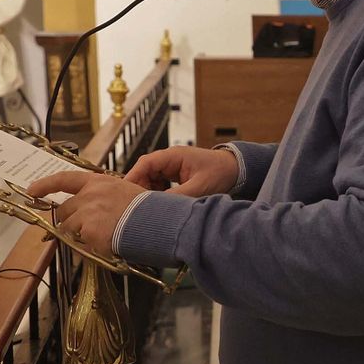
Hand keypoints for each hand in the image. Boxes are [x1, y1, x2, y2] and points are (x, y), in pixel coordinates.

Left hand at [25, 172, 147, 259]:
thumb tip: (92, 210)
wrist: (158, 222)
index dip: (45, 185)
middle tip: (84, 231)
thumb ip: (105, 197)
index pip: (64, 179)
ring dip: (80, 236)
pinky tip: (106, 245)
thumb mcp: (126, 193)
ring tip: (101, 239)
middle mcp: (89, 195)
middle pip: (65, 210)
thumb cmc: (148, 209)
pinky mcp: (88, 231)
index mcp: (99, 182)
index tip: (32, 191)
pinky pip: (80, 244)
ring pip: (69, 229)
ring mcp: (87, 213)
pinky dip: (89, 248)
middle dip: (70, 221)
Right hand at [125, 146, 239, 196]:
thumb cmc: (221, 173)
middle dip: (140, 188)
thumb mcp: (199, 187)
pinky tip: (162, 205)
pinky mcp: (175, 176)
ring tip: (151, 207)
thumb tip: (156, 207)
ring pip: (150, 179)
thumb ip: (177, 196)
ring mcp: (172, 167)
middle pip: (144, 172)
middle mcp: (169, 159)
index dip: (133, 178)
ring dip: (149, 192)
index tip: (126, 194)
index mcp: (173, 156)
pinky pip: (159, 184)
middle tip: (138, 206)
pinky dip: (157, 194)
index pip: (145, 163)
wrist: (237, 170)